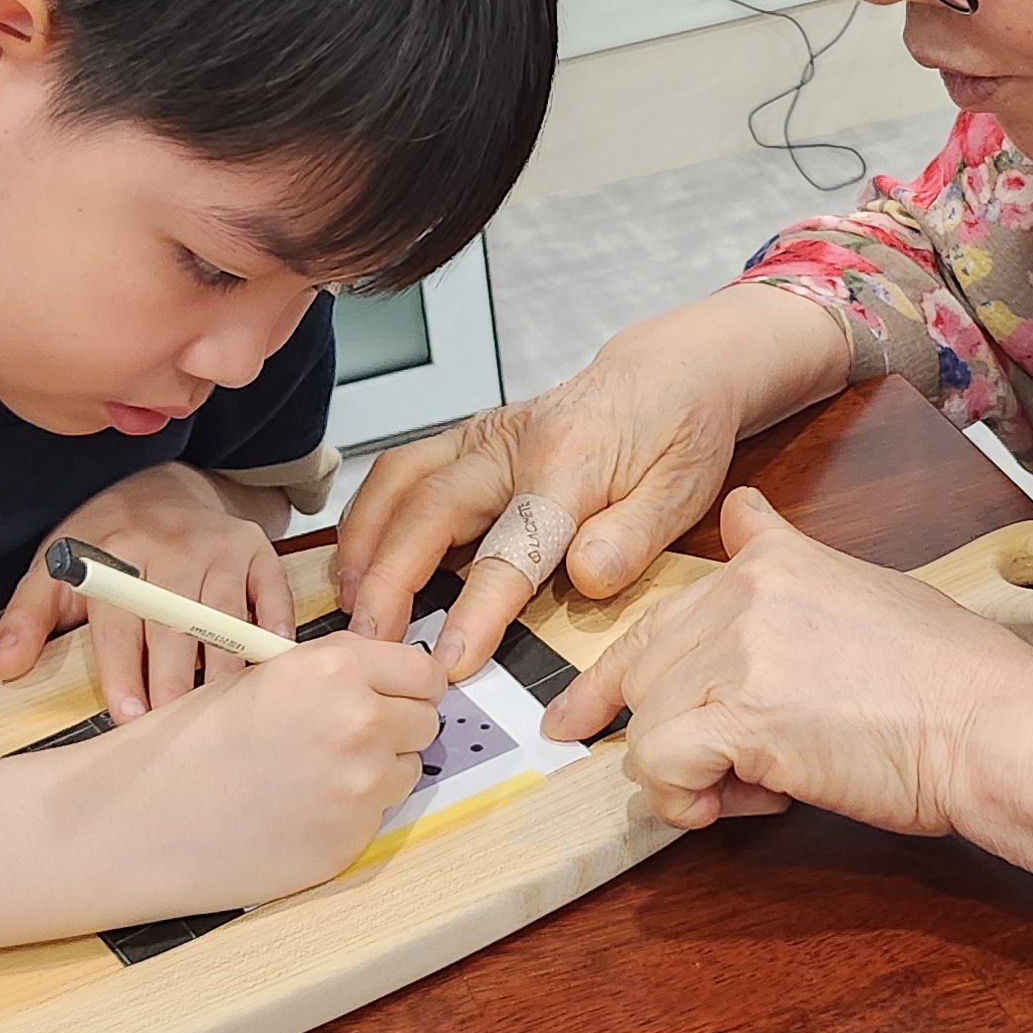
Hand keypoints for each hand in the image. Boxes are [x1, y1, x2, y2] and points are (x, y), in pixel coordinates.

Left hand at [0, 461, 292, 719]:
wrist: (161, 485)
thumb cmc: (104, 540)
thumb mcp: (56, 567)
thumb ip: (27, 617)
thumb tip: (4, 667)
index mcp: (116, 549)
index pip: (120, 619)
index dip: (124, 670)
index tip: (129, 716)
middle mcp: (171, 544)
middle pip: (175, 623)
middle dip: (175, 682)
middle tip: (172, 730)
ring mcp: (218, 545)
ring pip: (224, 615)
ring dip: (223, 668)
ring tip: (217, 713)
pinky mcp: (255, 546)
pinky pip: (271, 590)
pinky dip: (274, 624)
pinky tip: (268, 658)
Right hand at [94, 629, 449, 909]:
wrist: (142, 819)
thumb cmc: (188, 743)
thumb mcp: (262, 677)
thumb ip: (334, 674)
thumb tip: (384, 681)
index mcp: (336, 669)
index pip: (423, 671)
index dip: (405, 682)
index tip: (392, 692)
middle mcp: (362, 723)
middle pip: (426, 721)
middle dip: (397, 724)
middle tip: (347, 735)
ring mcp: (362, 789)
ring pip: (407, 771)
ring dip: (378, 770)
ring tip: (313, 775)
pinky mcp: (352, 842)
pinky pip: (377, 816)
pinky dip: (351, 813)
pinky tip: (299, 811)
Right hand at [339, 282, 844, 673]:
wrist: (671, 370)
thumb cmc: (679, 435)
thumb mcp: (682, 491)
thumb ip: (632, 537)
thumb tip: (586, 576)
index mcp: (568, 464)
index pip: (511, 547)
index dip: (477, 610)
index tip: (450, 661)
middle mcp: (511, 444)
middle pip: (429, 510)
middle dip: (389, 580)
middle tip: (370, 643)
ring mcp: (482, 435)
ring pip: (400, 481)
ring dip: (365, 543)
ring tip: (350, 603)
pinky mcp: (469, 437)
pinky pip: (403, 469)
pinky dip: (371, 513)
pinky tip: (362, 556)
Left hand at [542, 489, 1032, 832]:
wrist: (990, 723)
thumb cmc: (952, 676)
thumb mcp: (864, 587)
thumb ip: (791, 564)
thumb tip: (747, 516)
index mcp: (771, 563)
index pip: (664, 610)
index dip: (617, 668)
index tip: (583, 709)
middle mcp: (742, 594)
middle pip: (641, 668)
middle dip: (639, 725)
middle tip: (656, 770)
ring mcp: (737, 651)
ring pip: (647, 723)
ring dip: (689, 771)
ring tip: (756, 786)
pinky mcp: (738, 716)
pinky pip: (661, 765)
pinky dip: (688, 799)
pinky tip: (744, 803)